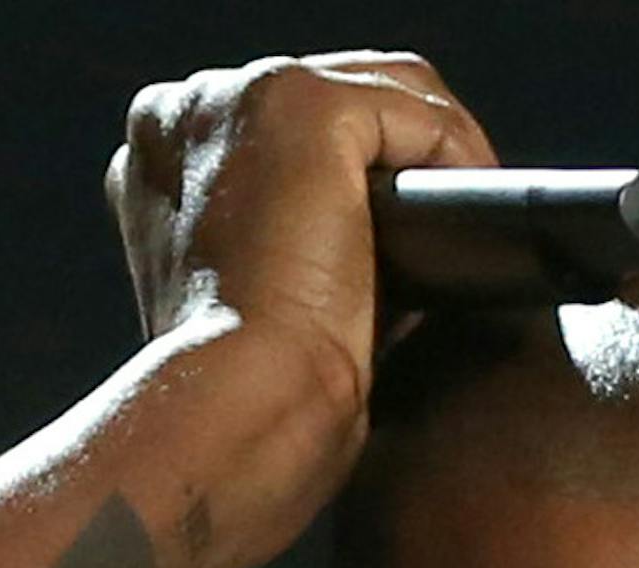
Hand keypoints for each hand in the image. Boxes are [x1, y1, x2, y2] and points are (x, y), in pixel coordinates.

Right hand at [107, 50, 498, 440]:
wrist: (240, 408)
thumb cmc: (246, 397)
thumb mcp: (253, 309)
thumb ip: (287, 252)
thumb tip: (370, 254)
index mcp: (160, 161)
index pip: (279, 131)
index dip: (349, 175)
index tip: (395, 236)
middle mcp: (185, 112)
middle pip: (333, 95)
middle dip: (400, 154)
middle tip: (450, 227)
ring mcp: (239, 98)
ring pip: (382, 88)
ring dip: (440, 148)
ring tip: (473, 221)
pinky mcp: (303, 107)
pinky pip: (415, 110)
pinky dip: (460, 156)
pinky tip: (478, 208)